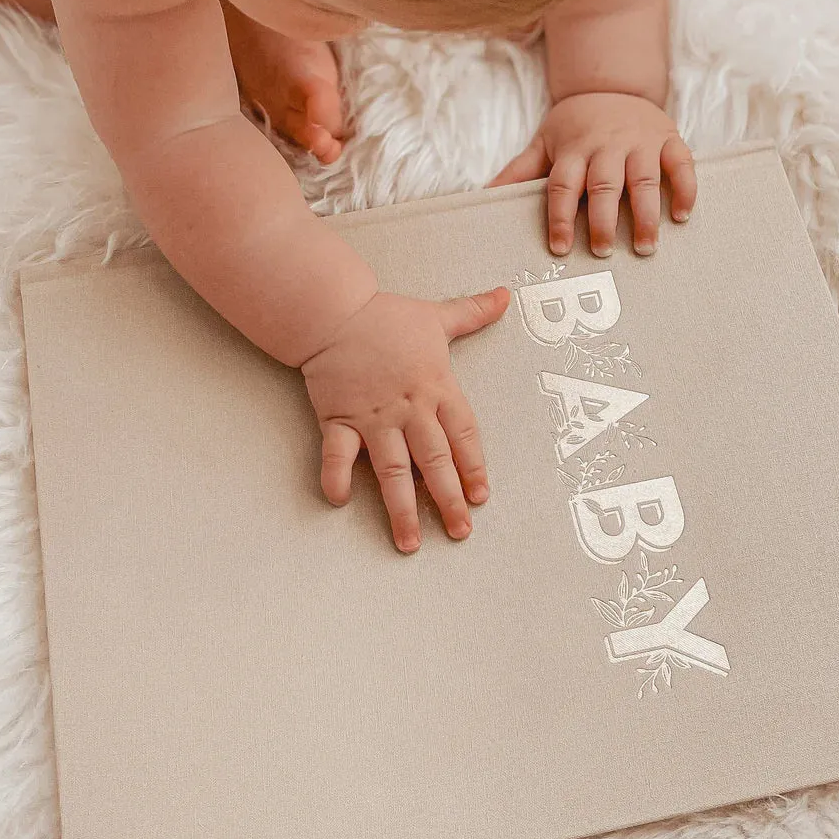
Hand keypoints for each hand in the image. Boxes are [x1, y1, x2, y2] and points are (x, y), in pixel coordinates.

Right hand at [301, 288, 509, 551]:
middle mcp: (409, 408)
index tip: (481, 496)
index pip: (463, 435)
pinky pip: (337, 454)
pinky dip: (337, 477)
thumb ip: (472, 312)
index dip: (473, 467)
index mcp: (437, 387)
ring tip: (409, 542)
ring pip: (392, 470)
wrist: (333, 311)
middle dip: (448, 499)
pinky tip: (340, 500)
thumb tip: (504, 296)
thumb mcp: (435, 316)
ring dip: (401, 508)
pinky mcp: (338, 418)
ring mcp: (373, 417)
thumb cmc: (384, 317)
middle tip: (459, 531)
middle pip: (434, 461)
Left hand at [492, 92, 694, 255]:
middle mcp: (607, 145)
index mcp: (574, 149)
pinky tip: (682, 216)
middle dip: (603, 220)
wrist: (611, 84)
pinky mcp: (668, 138)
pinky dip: (686, 189)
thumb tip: (480, 195)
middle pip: (604, 185)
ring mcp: (641, 142)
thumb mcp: (543, 142)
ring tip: (645, 246)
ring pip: (644, 179)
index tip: (559, 247)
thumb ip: (517, 171)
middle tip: (602, 251)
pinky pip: (681, 163)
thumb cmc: (574, 125)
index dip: (558, 216)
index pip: (563, 185)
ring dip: (646, 214)